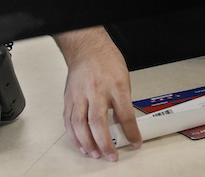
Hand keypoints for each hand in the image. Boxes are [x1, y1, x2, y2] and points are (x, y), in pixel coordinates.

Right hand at [54, 27, 140, 160]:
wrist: (87, 49)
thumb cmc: (107, 62)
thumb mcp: (124, 80)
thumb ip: (123, 103)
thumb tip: (123, 124)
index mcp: (116, 86)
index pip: (125, 114)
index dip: (131, 132)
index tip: (135, 143)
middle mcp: (96, 91)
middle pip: (99, 122)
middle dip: (105, 143)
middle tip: (111, 156)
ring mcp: (80, 95)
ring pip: (80, 124)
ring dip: (87, 143)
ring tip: (95, 154)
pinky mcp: (69, 99)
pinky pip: (69, 121)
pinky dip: (74, 136)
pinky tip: (81, 144)